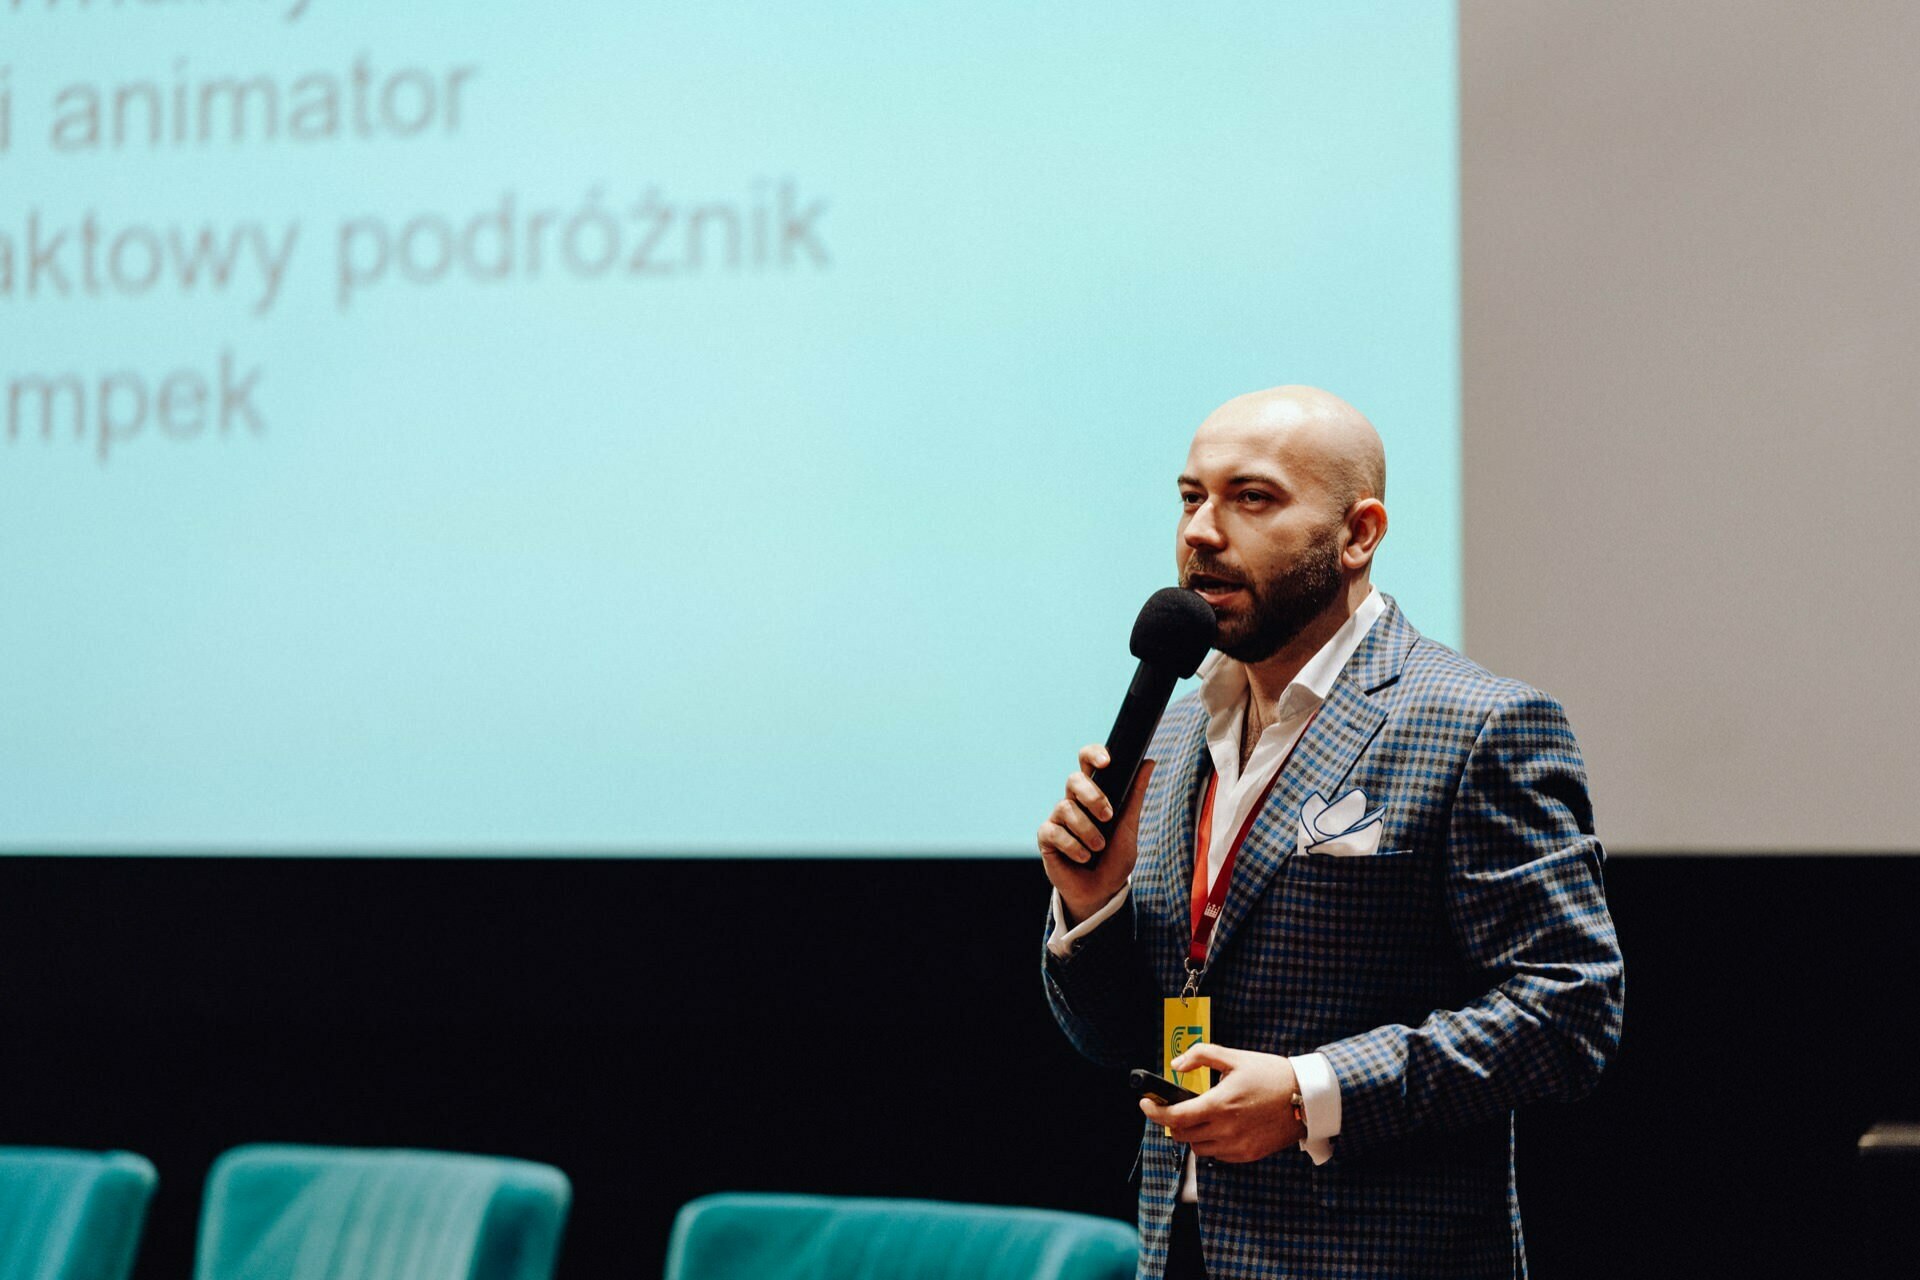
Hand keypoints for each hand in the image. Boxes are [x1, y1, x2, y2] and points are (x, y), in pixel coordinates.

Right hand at [1037, 745, 1154, 925]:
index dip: (1093, 754)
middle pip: (1073, 779)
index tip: (1106, 762)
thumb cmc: (1115, 857)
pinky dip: (1073, 846)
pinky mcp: (1046, 837)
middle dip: (1092, 796)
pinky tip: (1083, 857)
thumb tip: (1149, 761)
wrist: (1101, 891)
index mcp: (1094, 793)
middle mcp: (1074, 801)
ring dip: (1087, 830)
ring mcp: (1058, 818)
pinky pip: (1055, 832)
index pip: (1087, 762)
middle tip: (1108, 816)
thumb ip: (1135, 795)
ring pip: (1066, 808)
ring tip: (1098, 847)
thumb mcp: (1129, 826)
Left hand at [1138, 1043, 1303, 1161]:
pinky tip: (1220, 1126)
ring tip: (1201, 1115)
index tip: (1145, 1103)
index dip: (1154, 1112)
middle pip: (1182, 1134)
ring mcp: (1237, 1147)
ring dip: (1191, 1133)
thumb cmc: (1271, 1074)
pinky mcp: (1248, 1155)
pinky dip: (1211, 1143)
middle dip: (1172, 1120)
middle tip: (1175, 1106)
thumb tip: (1176, 1065)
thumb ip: (1202, 1056)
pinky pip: (1217, 1155)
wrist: (1308, 1098)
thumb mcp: (1234, 1058)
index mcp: (1219, 1105)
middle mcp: (1225, 1130)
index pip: (1175, 1117)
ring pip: (1198, 1148)